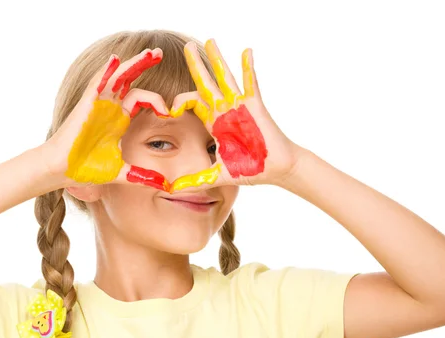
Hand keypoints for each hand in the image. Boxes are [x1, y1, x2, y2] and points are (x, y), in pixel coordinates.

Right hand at [42, 47, 170, 187]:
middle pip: (129, 79)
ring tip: (148, 53)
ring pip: (116, 76)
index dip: (157, 101)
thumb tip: (166, 186)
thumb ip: (143, 176)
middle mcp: (110, 108)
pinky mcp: (87, 105)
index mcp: (119, 119)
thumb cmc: (86, 169)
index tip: (169, 112)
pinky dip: (106, 71)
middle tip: (160, 53)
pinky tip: (115, 60)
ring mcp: (98, 104)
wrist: (63, 171)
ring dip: (132, 64)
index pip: (142, 99)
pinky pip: (97, 83)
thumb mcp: (122, 173)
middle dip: (144, 65)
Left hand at [167, 39, 299, 192]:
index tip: (170, 110)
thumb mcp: (217, 175)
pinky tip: (246, 51)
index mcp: (214, 124)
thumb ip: (195, 180)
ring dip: (217, 60)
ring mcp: (240, 106)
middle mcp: (224, 111)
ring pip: (225, 78)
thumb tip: (172, 190)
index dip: (180, 102)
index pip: (193, 104)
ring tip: (209, 40)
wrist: (275, 169)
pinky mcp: (255, 106)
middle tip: (187, 48)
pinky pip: (250, 83)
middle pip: (206, 84)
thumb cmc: (250, 169)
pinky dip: (248, 68)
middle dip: (196, 66)